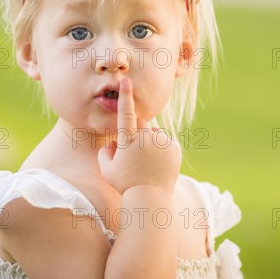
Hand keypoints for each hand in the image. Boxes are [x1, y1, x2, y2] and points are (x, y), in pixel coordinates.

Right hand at [97, 78, 181, 194]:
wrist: (150, 198)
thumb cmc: (125, 184)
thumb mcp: (107, 170)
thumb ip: (105, 152)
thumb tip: (113, 142)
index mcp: (128, 140)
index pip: (126, 113)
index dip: (125, 96)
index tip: (127, 80)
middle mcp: (146, 138)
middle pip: (142, 124)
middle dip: (138, 132)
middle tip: (135, 153)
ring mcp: (162, 142)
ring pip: (154, 133)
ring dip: (150, 142)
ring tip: (148, 163)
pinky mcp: (174, 148)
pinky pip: (166, 142)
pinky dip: (162, 149)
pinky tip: (157, 164)